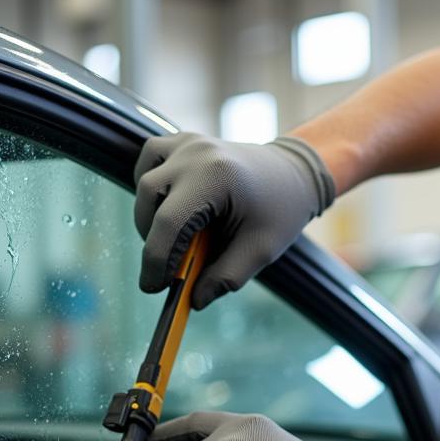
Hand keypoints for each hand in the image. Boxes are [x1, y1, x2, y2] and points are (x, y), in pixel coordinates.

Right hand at [134, 133, 334, 308]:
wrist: (294, 174)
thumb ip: (227, 276)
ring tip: (177, 239)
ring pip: (144, 181)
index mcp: (217, 177)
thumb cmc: (281, 211)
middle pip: (150, 200)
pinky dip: (151, 188)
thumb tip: (195, 300)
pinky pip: (150, 162)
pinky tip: (170, 206)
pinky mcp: (184, 140)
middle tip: (170, 269)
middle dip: (154, 241)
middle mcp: (196, 154)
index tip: (153, 287)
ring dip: (150, 216)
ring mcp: (188, 143)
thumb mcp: (261, 250)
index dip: (156, 260)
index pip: (171, 222)